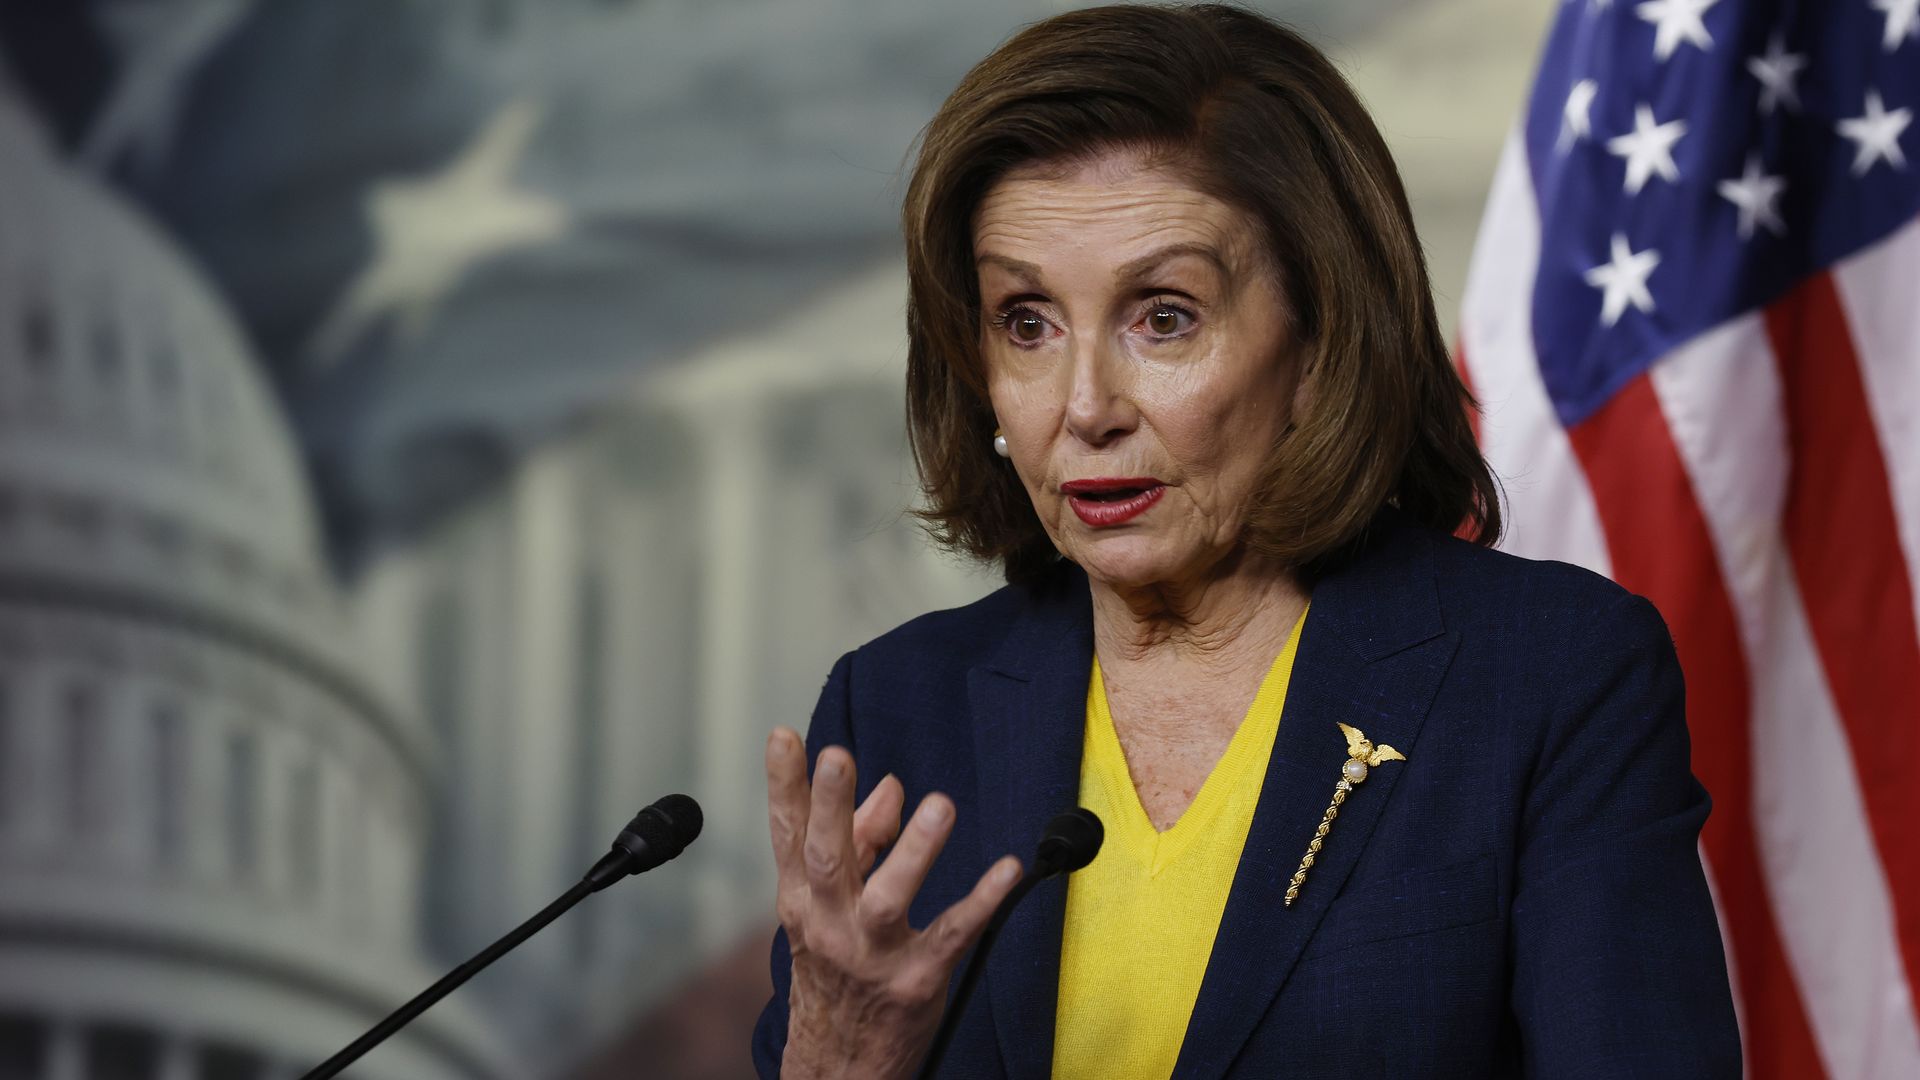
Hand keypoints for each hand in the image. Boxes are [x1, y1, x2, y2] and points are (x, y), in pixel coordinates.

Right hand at [766, 727, 1021, 1079]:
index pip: (788, 834)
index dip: (784, 785)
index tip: (785, 736)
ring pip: (889, 898)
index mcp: (802, 902)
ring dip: (914, 851)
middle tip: (837, 756)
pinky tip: (1006, 870)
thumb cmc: (837, 974)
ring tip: (938, 806)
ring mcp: (872, 956)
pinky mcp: (917, 982)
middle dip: (830, 805)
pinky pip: (953, 936)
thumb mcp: (830, 911)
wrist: (839, 1068)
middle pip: (828, 858)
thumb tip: (891, 786)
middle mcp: (829, 926)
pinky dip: (981, 901)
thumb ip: (861, 842)